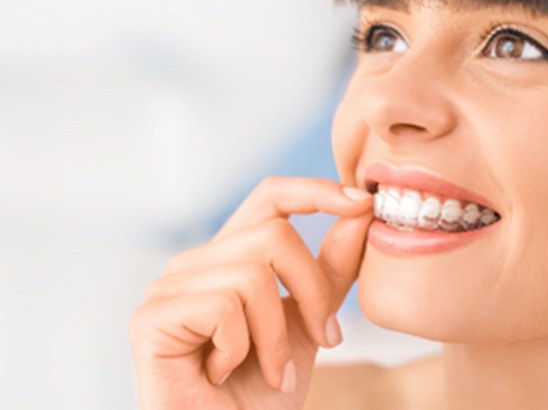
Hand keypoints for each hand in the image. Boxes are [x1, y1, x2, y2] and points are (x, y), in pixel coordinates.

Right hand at [129, 177, 372, 409]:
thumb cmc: (267, 389)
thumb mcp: (311, 320)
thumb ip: (330, 268)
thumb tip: (360, 211)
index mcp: (230, 256)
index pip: (270, 196)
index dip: (315, 191)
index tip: (362, 202)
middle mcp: (196, 262)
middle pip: (274, 235)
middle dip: (313, 292)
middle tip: (325, 338)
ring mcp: (169, 286)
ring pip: (253, 275)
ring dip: (278, 337)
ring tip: (275, 371)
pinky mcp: (152, 317)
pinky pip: (224, 307)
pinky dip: (241, 350)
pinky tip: (223, 374)